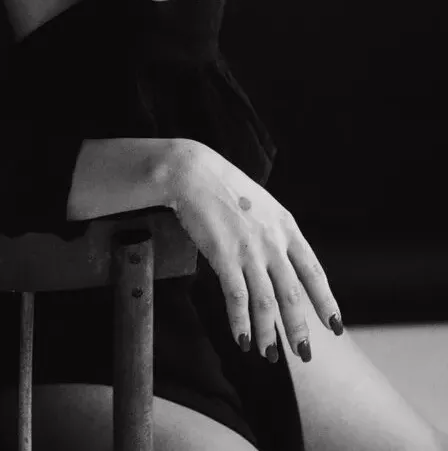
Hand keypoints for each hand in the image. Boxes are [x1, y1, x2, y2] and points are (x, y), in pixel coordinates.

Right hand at [171, 139, 343, 362]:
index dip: (325, 301)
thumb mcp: (264, 206)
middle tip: (303, 354)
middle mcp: (273, 241)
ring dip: (269, 332)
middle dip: (298, 327)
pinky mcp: (224, 255)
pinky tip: (242, 339)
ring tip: (269, 356)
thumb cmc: (226, 188)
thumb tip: (283, 264)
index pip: (313, 271)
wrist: (195, 173)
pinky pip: (236, 297)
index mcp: (287, 227)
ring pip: (265, 301)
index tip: (334, 326)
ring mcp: (249, 249)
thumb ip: (276, 234)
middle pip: (292, 293)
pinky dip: (240, 322)